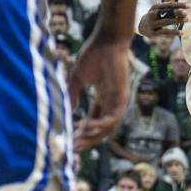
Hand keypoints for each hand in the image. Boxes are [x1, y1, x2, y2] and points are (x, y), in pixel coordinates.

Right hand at [67, 37, 130, 151]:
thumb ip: (72, 95)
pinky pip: (113, 118)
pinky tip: (86, 127)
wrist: (106, 42)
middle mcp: (111, 102)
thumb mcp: (77, 80)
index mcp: (102, 98)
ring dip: (93, 136)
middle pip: (100, 129)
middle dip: (86, 140)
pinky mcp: (122, 97)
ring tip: (77, 141)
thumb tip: (67, 111)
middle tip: (72, 148)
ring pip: (108, 128)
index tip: (69, 140)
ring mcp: (118, 101)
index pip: (92, 121)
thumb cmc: (93, 56)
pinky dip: (100, 126)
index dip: (81, 132)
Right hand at [138, 0, 188, 38]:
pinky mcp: (153, 33)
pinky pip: (165, 32)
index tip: (188, 6)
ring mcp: (152, 24)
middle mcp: (151, 15)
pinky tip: (182, 32)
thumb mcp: (159, 8)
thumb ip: (167, 1)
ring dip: (177, 21)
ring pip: (166, 22)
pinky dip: (174, 32)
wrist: (142, 27)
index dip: (178, 5)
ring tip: (186, 20)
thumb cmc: (154, 16)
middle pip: (165, 13)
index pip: (167, 5)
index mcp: (154, 7)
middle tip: (186, 13)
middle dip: (176, 12)